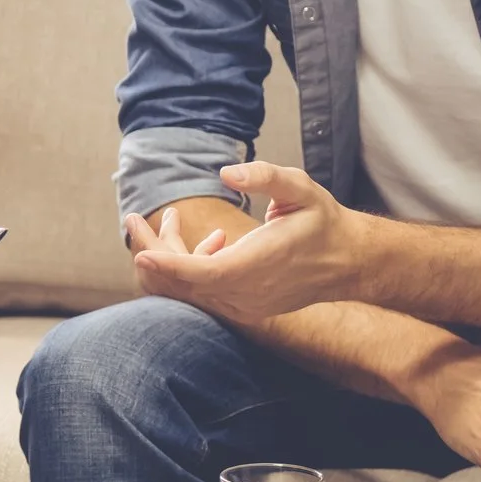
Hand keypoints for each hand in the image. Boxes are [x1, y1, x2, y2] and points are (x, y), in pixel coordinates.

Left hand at [127, 162, 367, 325]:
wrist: (348, 261)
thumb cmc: (322, 220)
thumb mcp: (300, 187)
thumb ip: (265, 176)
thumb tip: (228, 173)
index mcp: (258, 266)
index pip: (202, 274)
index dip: (168, 265)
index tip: (139, 252)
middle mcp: (248, 294)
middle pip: (187, 283)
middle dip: (154, 252)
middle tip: (132, 219)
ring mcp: (246, 306)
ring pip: (193, 291)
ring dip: (171, 258)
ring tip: (167, 221)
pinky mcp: (246, 309)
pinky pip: (207, 294)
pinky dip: (191, 269)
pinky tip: (212, 238)